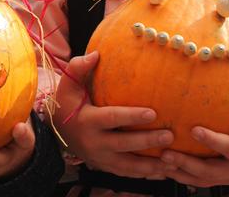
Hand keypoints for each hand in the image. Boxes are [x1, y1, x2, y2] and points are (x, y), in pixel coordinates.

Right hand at [55, 51, 173, 177]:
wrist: (55, 131)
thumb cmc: (67, 102)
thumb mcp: (68, 84)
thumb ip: (79, 67)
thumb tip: (96, 55)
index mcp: (86, 121)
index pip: (111, 118)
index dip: (132, 117)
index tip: (153, 113)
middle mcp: (93, 142)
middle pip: (124, 145)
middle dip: (147, 141)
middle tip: (169, 136)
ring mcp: (99, 158)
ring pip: (128, 166)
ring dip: (151, 165)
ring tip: (173, 160)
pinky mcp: (105, 167)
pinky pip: (127, 174)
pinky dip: (146, 174)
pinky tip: (165, 172)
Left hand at [160, 99, 228, 186]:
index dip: (213, 141)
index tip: (194, 129)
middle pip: (209, 171)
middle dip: (187, 163)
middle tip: (166, 153)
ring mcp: (228, 178)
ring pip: (201, 180)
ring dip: (179, 172)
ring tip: (159, 161)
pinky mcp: (220, 180)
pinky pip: (198, 181)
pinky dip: (181, 176)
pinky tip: (163, 167)